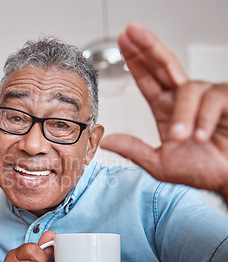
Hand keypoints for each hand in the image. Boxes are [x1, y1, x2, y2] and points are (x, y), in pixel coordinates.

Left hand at [101, 22, 227, 197]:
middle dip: (147, 47)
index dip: (135, 61)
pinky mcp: (227, 101)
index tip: (123, 42)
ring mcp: (207, 97)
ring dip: (184, 114)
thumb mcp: (160, 164)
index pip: (148, 79)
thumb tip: (107, 140)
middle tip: (131, 30)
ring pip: (189, 89)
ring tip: (182, 138)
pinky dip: (203, 118)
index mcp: (167, 109)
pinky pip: (213, 99)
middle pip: (164, 65)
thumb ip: (134, 150)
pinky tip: (201, 135)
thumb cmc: (202, 170)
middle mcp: (185, 98)